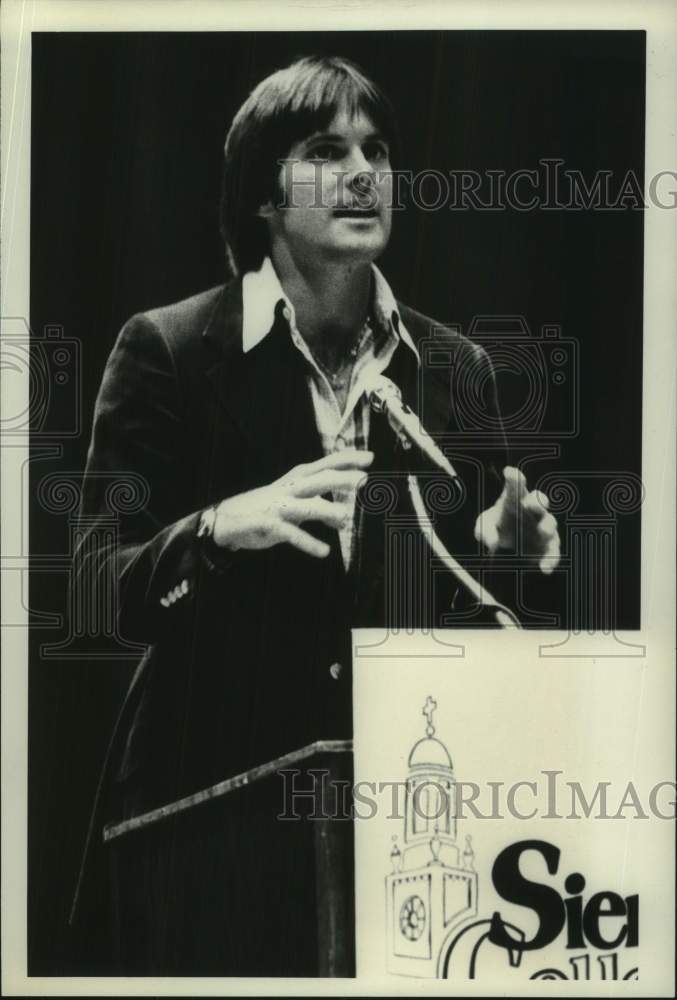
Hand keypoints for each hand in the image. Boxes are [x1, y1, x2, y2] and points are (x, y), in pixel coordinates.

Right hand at [213, 449, 373, 557]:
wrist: (228, 519)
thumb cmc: (267, 507)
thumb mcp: (295, 505)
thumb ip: (320, 508)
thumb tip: (344, 517)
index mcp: (296, 479)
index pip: (325, 465)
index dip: (346, 460)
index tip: (369, 458)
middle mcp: (289, 489)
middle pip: (318, 481)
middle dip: (340, 479)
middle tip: (363, 480)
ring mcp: (278, 507)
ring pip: (305, 507)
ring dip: (325, 511)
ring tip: (345, 519)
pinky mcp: (268, 526)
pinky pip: (291, 534)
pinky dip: (308, 543)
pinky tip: (324, 551)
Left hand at [474, 466, 560, 573]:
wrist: (508, 543)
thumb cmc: (496, 526)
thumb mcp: (484, 527)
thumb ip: (484, 531)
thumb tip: (492, 543)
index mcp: (515, 499)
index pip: (515, 486)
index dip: (514, 478)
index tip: (509, 472)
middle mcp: (532, 509)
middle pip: (538, 500)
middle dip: (537, 501)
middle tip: (533, 503)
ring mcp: (543, 525)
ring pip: (550, 523)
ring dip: (547, 526)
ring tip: (544, 532)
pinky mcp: (549, 544)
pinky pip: (553, 551)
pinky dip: (551, 559)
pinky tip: (546, 569)